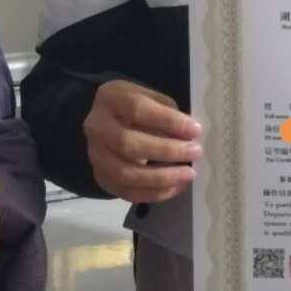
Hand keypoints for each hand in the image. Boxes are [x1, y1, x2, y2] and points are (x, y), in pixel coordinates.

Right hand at [84, 79, 201, 203]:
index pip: (137, 109)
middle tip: (194, 152)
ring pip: (124, 173)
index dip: (168, 121)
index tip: (195, 130)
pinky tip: (175, 187)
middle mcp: (96, 127)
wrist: (107, 121)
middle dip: (166, 150)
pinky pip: (126, 192)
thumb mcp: (150, 98)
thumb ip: (168, 112)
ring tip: (188, 174)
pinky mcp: (101, 177)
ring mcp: (95, 155)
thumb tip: (189, 136)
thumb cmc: (136, 107)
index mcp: (110, 98)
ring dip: (161, 177)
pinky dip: (154, 193)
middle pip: (127, 143)